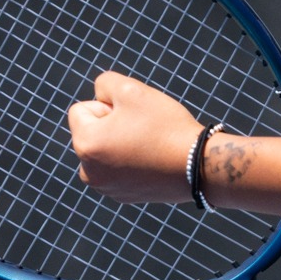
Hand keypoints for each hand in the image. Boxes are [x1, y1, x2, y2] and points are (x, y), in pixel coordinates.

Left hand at [67, 72, 202, 204]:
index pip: (81, 109)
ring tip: (148, 144)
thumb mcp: (131, 89)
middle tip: (143, 129)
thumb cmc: (164, 125)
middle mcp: (89, 172)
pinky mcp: (124, 196)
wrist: (199, 166)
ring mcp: (106, 188)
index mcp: (85, 145)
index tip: (132, 114)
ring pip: (105, 149)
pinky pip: (119, 168)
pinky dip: (131, 161)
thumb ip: (104, 83)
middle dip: (111, 124)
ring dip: (120, 142)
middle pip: (92, 131)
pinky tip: (153, 160)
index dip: (107, 104)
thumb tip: (100, 98)